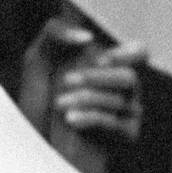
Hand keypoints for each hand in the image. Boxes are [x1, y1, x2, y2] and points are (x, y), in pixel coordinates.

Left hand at [21, 17, 145, 146]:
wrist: (32, 140)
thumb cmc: (37, 96)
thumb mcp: (37, 58)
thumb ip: (56, 32)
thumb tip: (88, 37)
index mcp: (109, 66)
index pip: (139, 53)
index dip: (128, 54)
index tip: (100, 59)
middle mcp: (124, 88)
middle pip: (130, 78)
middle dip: (96, 78)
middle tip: (66, 80)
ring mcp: (127, 114)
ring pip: (122, 100)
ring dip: (87, 98)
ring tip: (59, 103)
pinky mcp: (124, 137)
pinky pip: (115, 124)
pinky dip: (91, 117)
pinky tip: (70, 119)